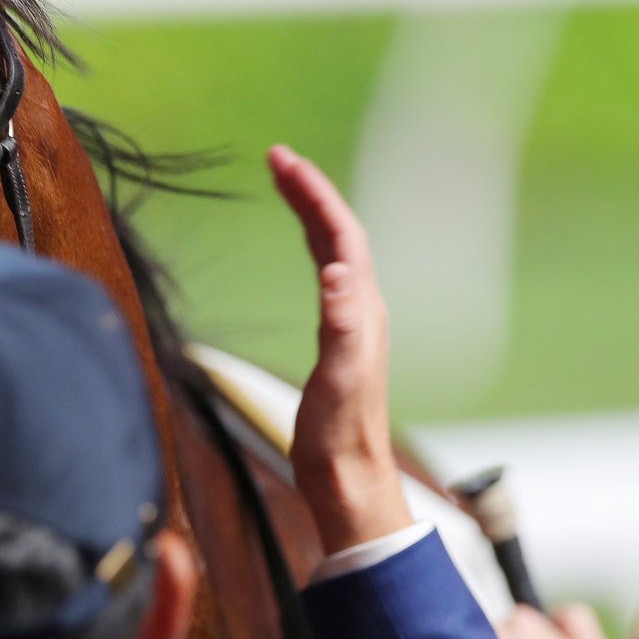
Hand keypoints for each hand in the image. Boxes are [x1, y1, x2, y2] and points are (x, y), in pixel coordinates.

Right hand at [268, 145, 412, 552]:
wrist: (348, 478)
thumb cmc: (340, 436)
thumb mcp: (338, 380)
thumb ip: (340, 326)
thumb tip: (337, 273)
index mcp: (361, 310)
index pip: (341, 235)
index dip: (313, 194)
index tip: (281, 161)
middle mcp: (362, 310)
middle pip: (339, 235)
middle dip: (310, 193)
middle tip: (277, 159)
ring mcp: (352, 325)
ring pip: (335, 252)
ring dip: (312, 215)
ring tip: (285, 186)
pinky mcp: (339, 342)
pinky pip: (329, 276)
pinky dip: (313, 249)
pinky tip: (306, 254)